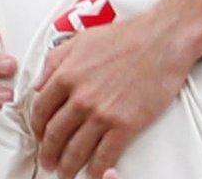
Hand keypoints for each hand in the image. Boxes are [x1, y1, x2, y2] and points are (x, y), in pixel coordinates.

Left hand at [30, 0, 201, 178]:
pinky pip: (104, 156)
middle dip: (48, 154)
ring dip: (68, 167)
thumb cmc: (128, 36)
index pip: (40, 112)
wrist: (164, 39)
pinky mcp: (125, 125)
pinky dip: (96, 170)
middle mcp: (80, 98)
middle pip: (54, 136)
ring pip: (75, 151)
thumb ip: (55, 60)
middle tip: (49, 161)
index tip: (40, 137)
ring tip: (67, 172)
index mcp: (66, 76)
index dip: (37, 129)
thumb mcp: (82, 40)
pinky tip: (95, 173)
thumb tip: (38, 84)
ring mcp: (102, 114)